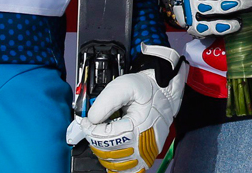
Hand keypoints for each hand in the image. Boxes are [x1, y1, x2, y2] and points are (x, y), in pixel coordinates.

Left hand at [65, 45, 188, 172]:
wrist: (166, 91)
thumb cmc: (147, 89)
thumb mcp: (124, 87)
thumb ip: (105, 102)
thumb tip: (91, 119)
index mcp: (138, 128)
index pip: (105, 139)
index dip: (90, 130)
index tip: (86, 122)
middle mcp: (143, 144)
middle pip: (108, 154)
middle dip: (96, 140)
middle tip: (94, 127)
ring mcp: (146, 152)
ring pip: (116, 164)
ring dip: (104, 152)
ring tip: (104, 136)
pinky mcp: (148, 155)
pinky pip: (130, 169)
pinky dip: (117, 164)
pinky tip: (112, 152)